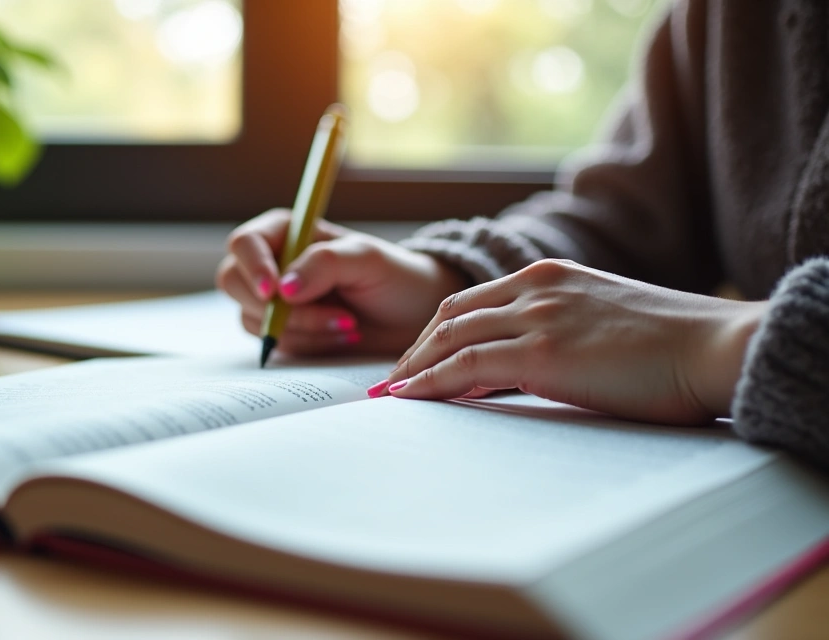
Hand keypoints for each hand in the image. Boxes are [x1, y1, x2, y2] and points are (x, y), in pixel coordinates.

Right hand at [216, 208, 468, 356]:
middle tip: (333, 316)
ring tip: (349, 325)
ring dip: (303, 329)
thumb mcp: (367, 259)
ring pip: (254, 319)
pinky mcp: (282, 332)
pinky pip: (273, 344)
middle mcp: (272, 264)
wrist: (412, 316)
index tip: (276, 293)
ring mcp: (273, 301)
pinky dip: (308, 344)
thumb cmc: (394, 276)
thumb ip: (325, 263)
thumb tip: (283, 289)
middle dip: (279, 308)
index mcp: (286, 233)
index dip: (253, 267)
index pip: (244, 243)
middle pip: (234, 282)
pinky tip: (340, 337)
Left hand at [375, 259, 766, 424]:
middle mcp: (536, 286)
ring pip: (450, 338)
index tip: (415, 357)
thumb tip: (527, 367)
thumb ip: (559, 333)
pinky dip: (429, 382)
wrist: (715, 348)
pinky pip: (465, 366)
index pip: (472, 301)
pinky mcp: (543, 351)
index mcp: (550, 275)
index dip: (437, 332)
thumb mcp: (601, 324)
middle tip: (393, 379)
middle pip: (450, 315)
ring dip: (413, 367)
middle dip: (415, 349)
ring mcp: (537, 316)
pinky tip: (410, 398)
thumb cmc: (673, 347)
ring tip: (391, 393)